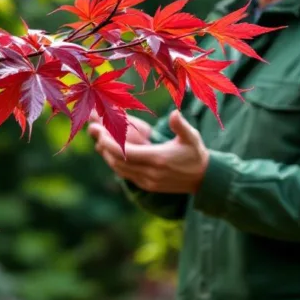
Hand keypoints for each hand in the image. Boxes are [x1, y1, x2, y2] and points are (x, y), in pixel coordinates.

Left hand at [91, 110, 209, 193]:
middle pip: (118, 162)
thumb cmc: (196, 153)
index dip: (110, 143)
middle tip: (96, 132)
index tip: (100, 132)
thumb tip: (174, 113)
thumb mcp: (192, 137)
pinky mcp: (148, 186)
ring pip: (119, 170)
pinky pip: (126, 176)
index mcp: (158, 158)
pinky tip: (112, 153)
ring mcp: (148, 182)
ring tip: (101, 141)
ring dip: (108, 156)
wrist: (203, 179)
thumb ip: (181, 126)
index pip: (126, 153)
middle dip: (104, 147)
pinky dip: (116, 165)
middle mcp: (151, 173)